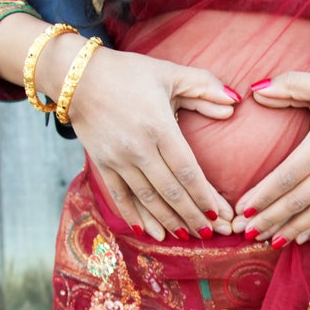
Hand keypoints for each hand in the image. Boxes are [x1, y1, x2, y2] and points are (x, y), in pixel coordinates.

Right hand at [68, 47, 239, 240]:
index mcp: (159, 127)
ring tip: (188, 237)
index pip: (188, 171)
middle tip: (212, 234)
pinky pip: (120, 197)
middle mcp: (138, 148)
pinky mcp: (102, 165)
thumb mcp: (170, 73)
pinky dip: (136, 216)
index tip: (221, 214)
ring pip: (148, 199)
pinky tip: (151, 232)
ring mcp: (118, 159)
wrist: (76, 76)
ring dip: (170, 222)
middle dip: (194, 217)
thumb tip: (233, 103)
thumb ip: (204, 86)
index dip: (205, 196)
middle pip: (171, 192)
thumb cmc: (128, 72)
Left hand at [233, 71, 309, 246]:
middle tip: (245, 232)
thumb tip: (256, 89)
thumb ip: (291, 85)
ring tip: (269, 242)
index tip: (242, 208)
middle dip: (269, 219)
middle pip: (297, 201)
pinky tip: (305, 240)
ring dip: (291, 229)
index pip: (286, 176)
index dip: (263, 195)